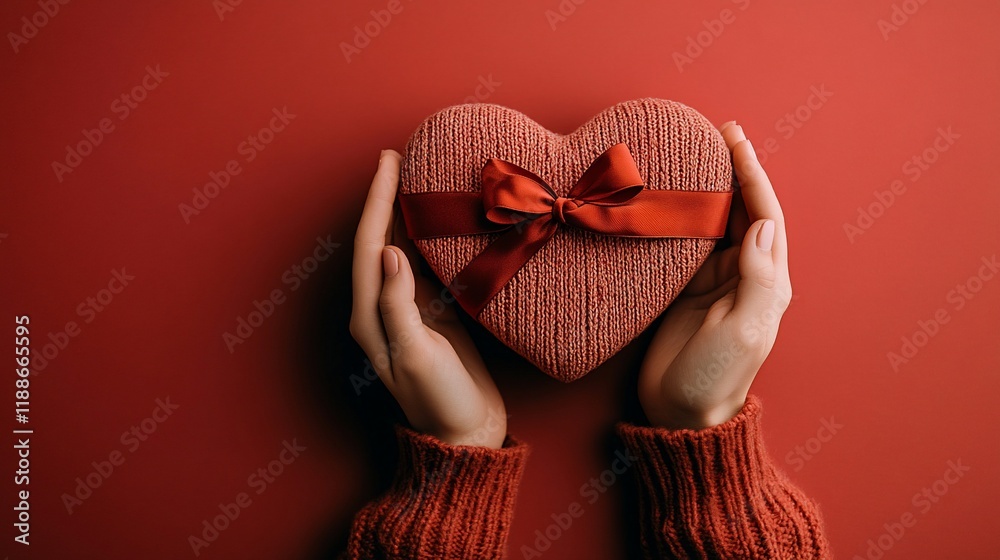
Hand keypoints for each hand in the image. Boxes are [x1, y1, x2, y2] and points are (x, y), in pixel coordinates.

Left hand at [349, 150, 506, 448]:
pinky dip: (429, 237)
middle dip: (387, 198)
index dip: (378, 200)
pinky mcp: (431, 315)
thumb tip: (391, 251)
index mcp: (370, 314)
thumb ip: (399, 305)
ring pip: (401, 249)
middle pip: (380, 240)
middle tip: (403, 157)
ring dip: (406, 213)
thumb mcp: (416, 355)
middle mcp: (382, 307)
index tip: (390, 161)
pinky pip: (424, 265)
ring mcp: (407, 310)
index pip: (371, 245)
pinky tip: (441, 221)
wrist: (466, 432)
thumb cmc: (438, 401)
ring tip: (419, 177)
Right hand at [638, 123, 791, 429]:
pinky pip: (685, 242)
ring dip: (706, 188)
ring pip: (713, 222)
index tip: (734, 140)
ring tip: (691, 153)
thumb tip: (763, 224)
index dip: (751, 175)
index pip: (763, 215)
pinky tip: (666, 195)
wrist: (679, 413)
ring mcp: (713, 281)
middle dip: (730, 170)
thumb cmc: (714, 377)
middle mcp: (743, 274)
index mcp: (766, 281)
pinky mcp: (683, 288)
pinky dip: (679, 215)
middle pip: (740, 210)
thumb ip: (757, 278)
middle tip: (713, 131)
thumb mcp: (743, 330)